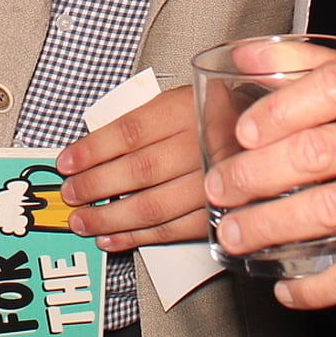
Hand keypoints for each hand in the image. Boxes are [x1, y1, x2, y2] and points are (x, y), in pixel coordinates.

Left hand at [54, 84, 207, 249]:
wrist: (268, 135)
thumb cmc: (216, 114)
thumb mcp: (181, 99)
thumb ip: (142, 120)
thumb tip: (93, 146)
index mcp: (188, 111)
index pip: (131, 131)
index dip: (93, 150)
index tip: (67, 162)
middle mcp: (202, 146)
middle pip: (139, 170)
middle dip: (96, 185)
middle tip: (70, 194)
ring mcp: (213, 183)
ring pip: (153, 205)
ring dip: (110, 217)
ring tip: (82, 221)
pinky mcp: (219, 213)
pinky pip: (173, 230)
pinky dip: (137, 237)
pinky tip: (112, 237)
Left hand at [201, 55, 335, 308]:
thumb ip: (315, 64)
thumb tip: (248, 54)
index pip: (333, 87)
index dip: (280, 109)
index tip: (243, 131)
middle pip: (318, 153)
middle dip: (255, 175)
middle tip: (221, 187)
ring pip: (330, 210)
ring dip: (271, 226)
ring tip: (237, 233)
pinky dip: (319, 285)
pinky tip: (289, 286)